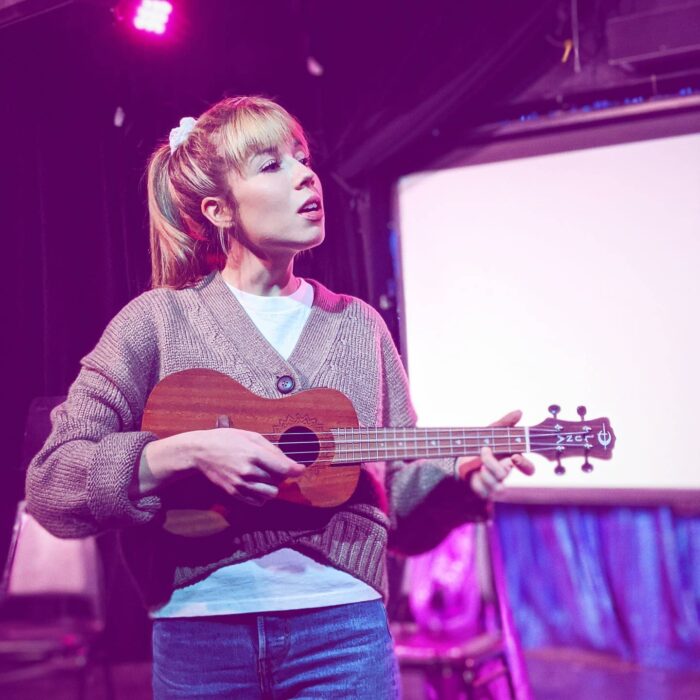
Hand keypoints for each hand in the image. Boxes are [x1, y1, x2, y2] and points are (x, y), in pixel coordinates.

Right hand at [141, 427, 304, 505]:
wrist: (200, 452)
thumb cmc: (226, 440)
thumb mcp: (251, 436)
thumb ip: (272, 449)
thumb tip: (289, 461)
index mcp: (254, 454)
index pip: (283, 468)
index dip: (296, 470)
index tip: (301, 469)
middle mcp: (248, 472)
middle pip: (278, 483)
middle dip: (281, 476)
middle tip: (275, 468)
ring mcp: (240, 484)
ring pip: (270, 495)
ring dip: (273, 487)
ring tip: (266, 477)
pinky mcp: (234, 493)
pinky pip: (257, 502)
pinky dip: (262, 496)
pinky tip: (258, 485)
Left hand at [456, 410, 534, 499]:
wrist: (462, 453)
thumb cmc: (483, 442)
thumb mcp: (493, 430)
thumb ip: (506, 422)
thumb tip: (519, 412)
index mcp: (511, 459)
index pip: (528, 469)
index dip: (525, 465)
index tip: (514, 456)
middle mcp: (505, 472)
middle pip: (506, 474)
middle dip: (493, 464)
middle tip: (484, 450)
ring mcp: (495, 483)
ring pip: (497, 486)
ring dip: (484, 472)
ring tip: (477, 462)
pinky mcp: (484, 490)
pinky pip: (484, 492)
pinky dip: (477, 482)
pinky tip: (474, 473)